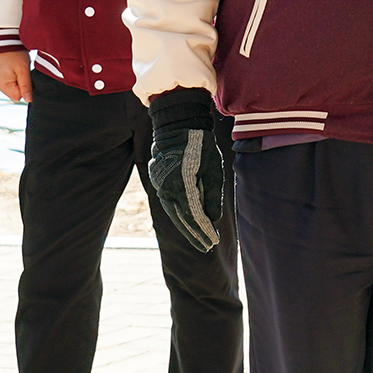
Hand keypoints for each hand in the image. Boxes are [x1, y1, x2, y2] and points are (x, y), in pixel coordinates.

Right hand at [0, 49, 32, 102]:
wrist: (5, 40)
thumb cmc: (15, 53)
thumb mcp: (23, 70)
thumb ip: (26, 86)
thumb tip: (29, 100)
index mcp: (1, 84)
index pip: (17, 97)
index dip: (25, 89)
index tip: (26, 77)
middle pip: (14, 93)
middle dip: (21, 85)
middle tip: (22, 71)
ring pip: (13, 88)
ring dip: (18, 81)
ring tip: (18, 68)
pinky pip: (9, 82)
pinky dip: (14, 77)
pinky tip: (15, 68)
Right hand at [146, 87, 227, 253]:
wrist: (177, 125)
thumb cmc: (201, 145)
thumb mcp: (214, 168)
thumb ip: (213, 195)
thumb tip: (212, 219)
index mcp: (181, 184)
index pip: (194, 215)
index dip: (204, 230)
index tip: (213, 241)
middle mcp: (166, 187)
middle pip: (181, 218)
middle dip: (195, 234)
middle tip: (207, 247)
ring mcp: (159, 184)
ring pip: (173, 212)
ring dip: (186, 227)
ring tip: (198, 239)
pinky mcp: (158, 181)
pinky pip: (169, 202)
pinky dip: (179, 214)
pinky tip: (188, 222)